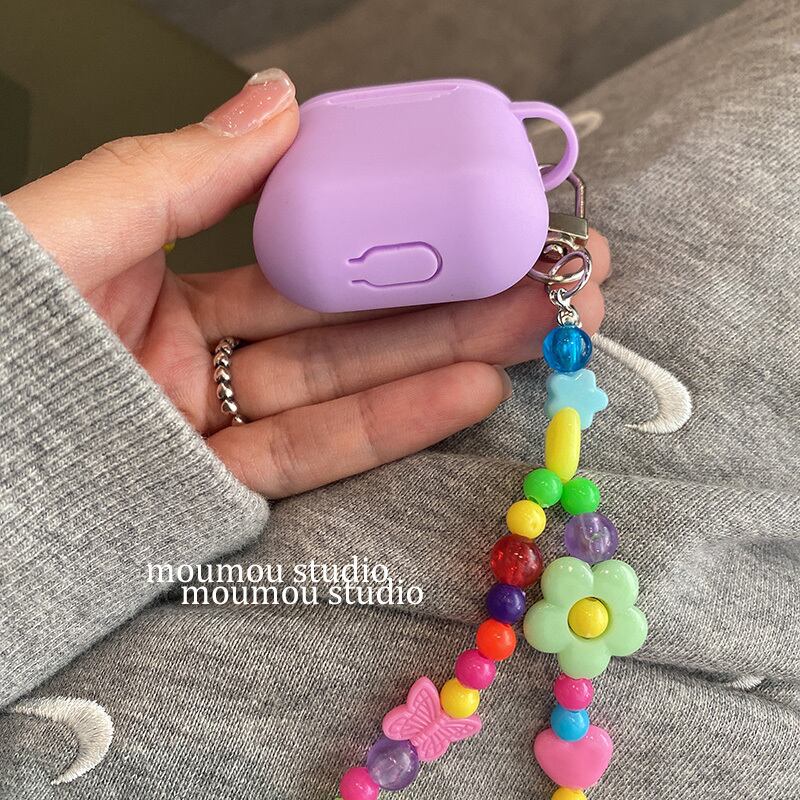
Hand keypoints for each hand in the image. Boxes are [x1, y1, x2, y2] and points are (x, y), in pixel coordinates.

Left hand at [5, 69, 608, 497]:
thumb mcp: (73, 226)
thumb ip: (180, 169)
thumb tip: (281, 100)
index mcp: (162, 284)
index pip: (299, 256)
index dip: (384, 234)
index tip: (460, 210)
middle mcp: (198, 355)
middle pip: (344, 325)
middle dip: (449, 297)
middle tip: (536, 271)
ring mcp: (214, 426)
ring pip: (349, 388)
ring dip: (449, 356)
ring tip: (533, 326)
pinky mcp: (218, 491)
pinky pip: (318, 453)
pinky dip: (396, 423)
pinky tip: (469, 388)